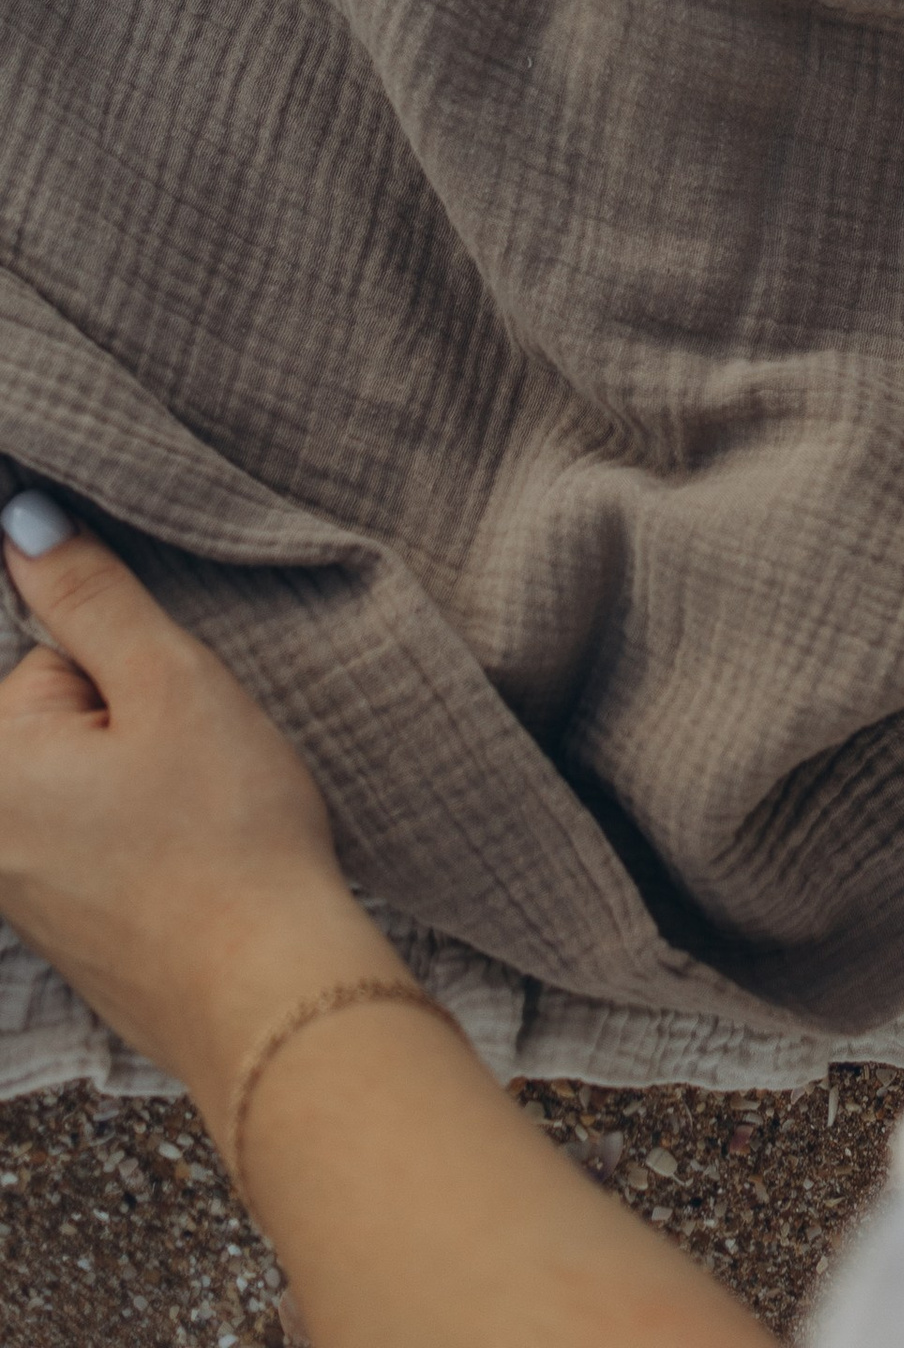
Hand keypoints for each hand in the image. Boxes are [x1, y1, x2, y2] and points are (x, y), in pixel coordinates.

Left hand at [0, 499, 766, 1340]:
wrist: (267, 995)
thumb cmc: (227, 835)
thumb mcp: (171, 681)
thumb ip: (91, 594)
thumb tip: (21, 519)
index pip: (46, 656)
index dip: (128, 666)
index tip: (177, 713)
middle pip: (59, 721)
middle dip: (131, 724)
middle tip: (199, 761)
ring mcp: (18, 894)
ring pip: (85, 782)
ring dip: (143, 781)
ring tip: (207, 812)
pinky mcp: (63, 935)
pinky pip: (96, 844)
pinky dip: (146, 839)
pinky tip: (199, 858)